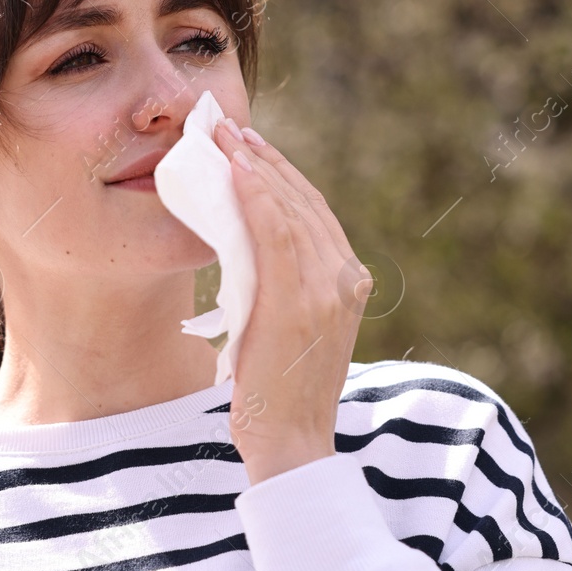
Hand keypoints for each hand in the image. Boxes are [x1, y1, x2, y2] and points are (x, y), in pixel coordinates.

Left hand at [211, 117, 372, 484]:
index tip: (250, 146)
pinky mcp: (300, 301)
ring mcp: (327, 288)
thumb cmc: (277, 389)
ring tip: (224, 139)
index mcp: (347, 281)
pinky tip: (237, 172)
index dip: (281, 174)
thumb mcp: (289, 324)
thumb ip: (282, 283)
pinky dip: (258, 197)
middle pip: (304, 202)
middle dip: (265, 160)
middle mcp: (344, 278)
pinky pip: (279, 234)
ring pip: (291, 210)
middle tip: (230, 128)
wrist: (291, 441)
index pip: (314, 212)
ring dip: (255, 167)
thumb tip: (243, 240)